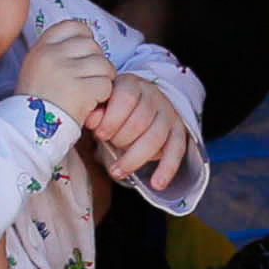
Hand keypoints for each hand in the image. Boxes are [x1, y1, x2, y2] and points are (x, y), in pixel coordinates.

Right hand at [19, 17, 112, 115]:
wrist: (28, 131)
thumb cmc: (36, 103)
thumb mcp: (36, 69)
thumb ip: (55, 53)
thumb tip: (86, 41)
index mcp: (41, 48)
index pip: (73, 26)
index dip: (85, 38)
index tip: (84, 55)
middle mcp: (52, 55)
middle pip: (92, 45)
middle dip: (97, 63)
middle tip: (89, 80)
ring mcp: (66, 71)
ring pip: (103, 64)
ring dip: (104, 80)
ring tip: (91, 93)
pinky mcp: (80, 89)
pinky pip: (106, 85)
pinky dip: (103, 96)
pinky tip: (91, 104)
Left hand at [85, 72, 197, 204]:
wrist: (141, 103)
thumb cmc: (115, 108)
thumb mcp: (102, 104)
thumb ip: (96, 111)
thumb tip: (90, 120)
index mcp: (132, 84)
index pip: (126, 99)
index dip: (112, 119)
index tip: (99, 134)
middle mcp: (153, 96)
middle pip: (140, 121)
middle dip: (120, 140)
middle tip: (109, 146)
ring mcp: (168, 113)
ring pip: (155, 138)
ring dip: (134, 159)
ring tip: (117, 171)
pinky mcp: (178, 131)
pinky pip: (177, 150)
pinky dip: (167, 169)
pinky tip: (157, 184)